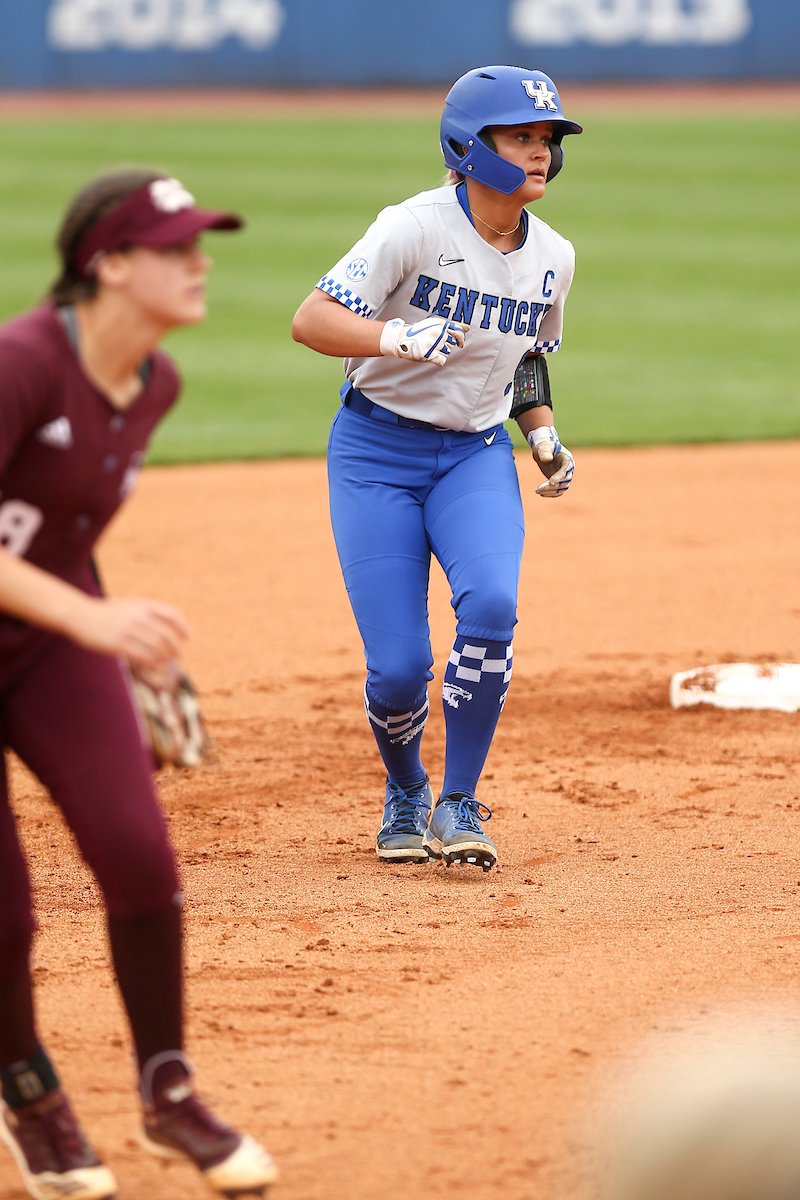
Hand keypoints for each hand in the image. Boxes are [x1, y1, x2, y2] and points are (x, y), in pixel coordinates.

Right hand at [68, 596, 189, 668]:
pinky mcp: (118, 644)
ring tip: (165, 663)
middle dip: (174, 648)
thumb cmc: (106, 612)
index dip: (183, 627)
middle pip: (166, 635)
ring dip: (164, 658)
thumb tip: (167, 629)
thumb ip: (146, 613)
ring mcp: (129, 630)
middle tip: (178, 656)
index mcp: (143, 605)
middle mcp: (138, 616)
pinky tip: (153, 667)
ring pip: (156, 648)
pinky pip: (142, 656)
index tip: (187, 639)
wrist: (80, 615)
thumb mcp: (128, 605)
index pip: (172, 614)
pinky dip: (151, 663)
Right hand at [380, 316, 467, 366]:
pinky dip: (439, 360)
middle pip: (453, 344)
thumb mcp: (435, 324)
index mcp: (441, 324)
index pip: (459, 332)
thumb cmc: (420, 331)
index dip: (460, 339)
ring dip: (441, 351)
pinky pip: (443, 360)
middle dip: (447, 345)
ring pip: (448, 352)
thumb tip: (468, 328)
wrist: (402, 338)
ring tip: (431, 347)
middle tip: (436, 343)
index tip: (459, 342)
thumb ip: (452, 326)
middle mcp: (439, 333)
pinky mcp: (429, 354)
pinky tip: (431, 355)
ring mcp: (434, 344)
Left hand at [527, 425, 574, 497]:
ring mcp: (565, 476)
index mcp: (567, 459)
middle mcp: (568, 469)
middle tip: (538, 489)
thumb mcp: (544, 446)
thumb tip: (547, 459)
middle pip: (564, 482)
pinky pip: (559, 491)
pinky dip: (551, 494)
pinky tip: (541, 494)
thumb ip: (545, 451)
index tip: (551, 482)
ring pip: (561, 488)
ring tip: (537, 491)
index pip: (566, 470)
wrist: (544, 450)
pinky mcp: (560, 482)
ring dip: (550, 491)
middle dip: (552, 486)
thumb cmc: (544, 446)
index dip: (559, 476)